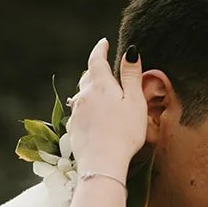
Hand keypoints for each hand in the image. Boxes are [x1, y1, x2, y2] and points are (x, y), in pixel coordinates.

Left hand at [67, 38, 146, 179]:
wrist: (103, 163)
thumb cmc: (124, 133)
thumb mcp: (135, 101)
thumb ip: (131, 76)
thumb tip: (130, 52)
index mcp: (100, 85)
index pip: (96, 60)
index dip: (100, 49)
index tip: (104, 43)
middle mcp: (83, 96)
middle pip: (88, 77)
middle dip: (96, 72)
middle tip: (106, 71)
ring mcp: (76, 113)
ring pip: (82, 96)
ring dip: (91, 92)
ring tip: (102, 98)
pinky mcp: (73, 129)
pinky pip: (79, 113)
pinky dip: (87, 110)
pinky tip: (95, 120)